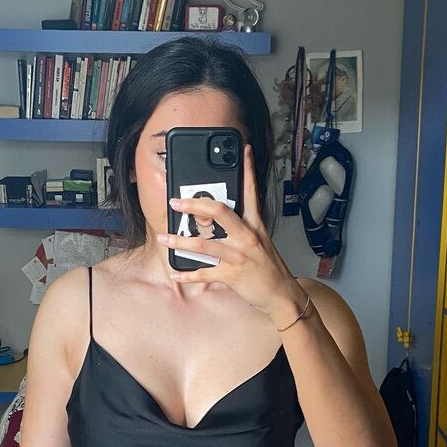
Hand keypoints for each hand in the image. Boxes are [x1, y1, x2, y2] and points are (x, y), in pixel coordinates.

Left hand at [156, 144, 301, 325]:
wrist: (281, 294)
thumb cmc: (270, 269)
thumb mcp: (261, 243)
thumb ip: (243, 230)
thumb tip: (221, 221)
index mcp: (255, 226)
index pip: (251, 192)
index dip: (248, 170)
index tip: (243, 151)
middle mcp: (246, 237)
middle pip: (219, 212)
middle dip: (194, 205)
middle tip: (176, 202)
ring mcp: (238, 256)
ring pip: (204, 244)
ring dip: (180, 242)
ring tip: (164, 238)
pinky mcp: (232, 275)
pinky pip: (204, 274)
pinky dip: (187, 276)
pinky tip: (176, 273)